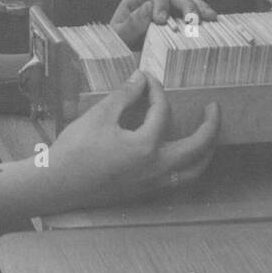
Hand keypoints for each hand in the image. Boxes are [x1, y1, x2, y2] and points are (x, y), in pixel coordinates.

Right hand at [47, 71, 218, 209]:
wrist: (56, 184)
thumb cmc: (75, 150)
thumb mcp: (100, 116)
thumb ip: (124, 96)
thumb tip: (140, 78)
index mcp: (146, 147)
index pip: (163, 112)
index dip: (157, 90)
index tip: (147, 78)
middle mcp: (156, 168)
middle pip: (198, 147)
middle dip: (211, 126)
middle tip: (215, 108)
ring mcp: (152, 185)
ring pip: (193, 171)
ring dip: (205, 153)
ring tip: (208, 137)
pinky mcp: (144, 194)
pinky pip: (177, 181)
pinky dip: (187, 168)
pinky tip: (180, 158)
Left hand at [108, 0, 217, 48]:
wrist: (123, 61)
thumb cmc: (118, 47)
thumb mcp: (119, 37)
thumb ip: (131, 23)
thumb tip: (149, 7)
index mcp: (138, 2)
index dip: (161, 3)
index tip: (162, 21)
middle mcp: (156, 4)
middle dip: (186, 6)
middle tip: (192, 22)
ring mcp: (169, 14)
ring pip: (188, 4)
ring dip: (200, 10)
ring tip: (210, 19)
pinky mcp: (179, 25)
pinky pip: (194, 16)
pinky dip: (204, 17)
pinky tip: (213, 22)